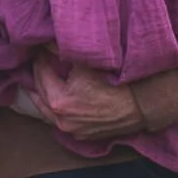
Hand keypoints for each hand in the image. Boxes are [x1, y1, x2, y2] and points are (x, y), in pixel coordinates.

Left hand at [30, 53, 144, 139]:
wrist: (139, 106)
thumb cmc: (114, 84)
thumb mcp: (86, 63)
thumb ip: (63, 52)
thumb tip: (48, 41)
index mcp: (58, 102)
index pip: (41, 74)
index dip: (41, 58)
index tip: (41, 48)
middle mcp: (61, 120)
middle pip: (41, 93)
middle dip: (38, 75)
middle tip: (39, 60)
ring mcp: (72, 131)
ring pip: (47, 112)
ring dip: (43, 95)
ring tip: (40, 81)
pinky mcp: (82, 136)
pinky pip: (61, 121)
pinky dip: (56, 109)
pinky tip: (57, 100)